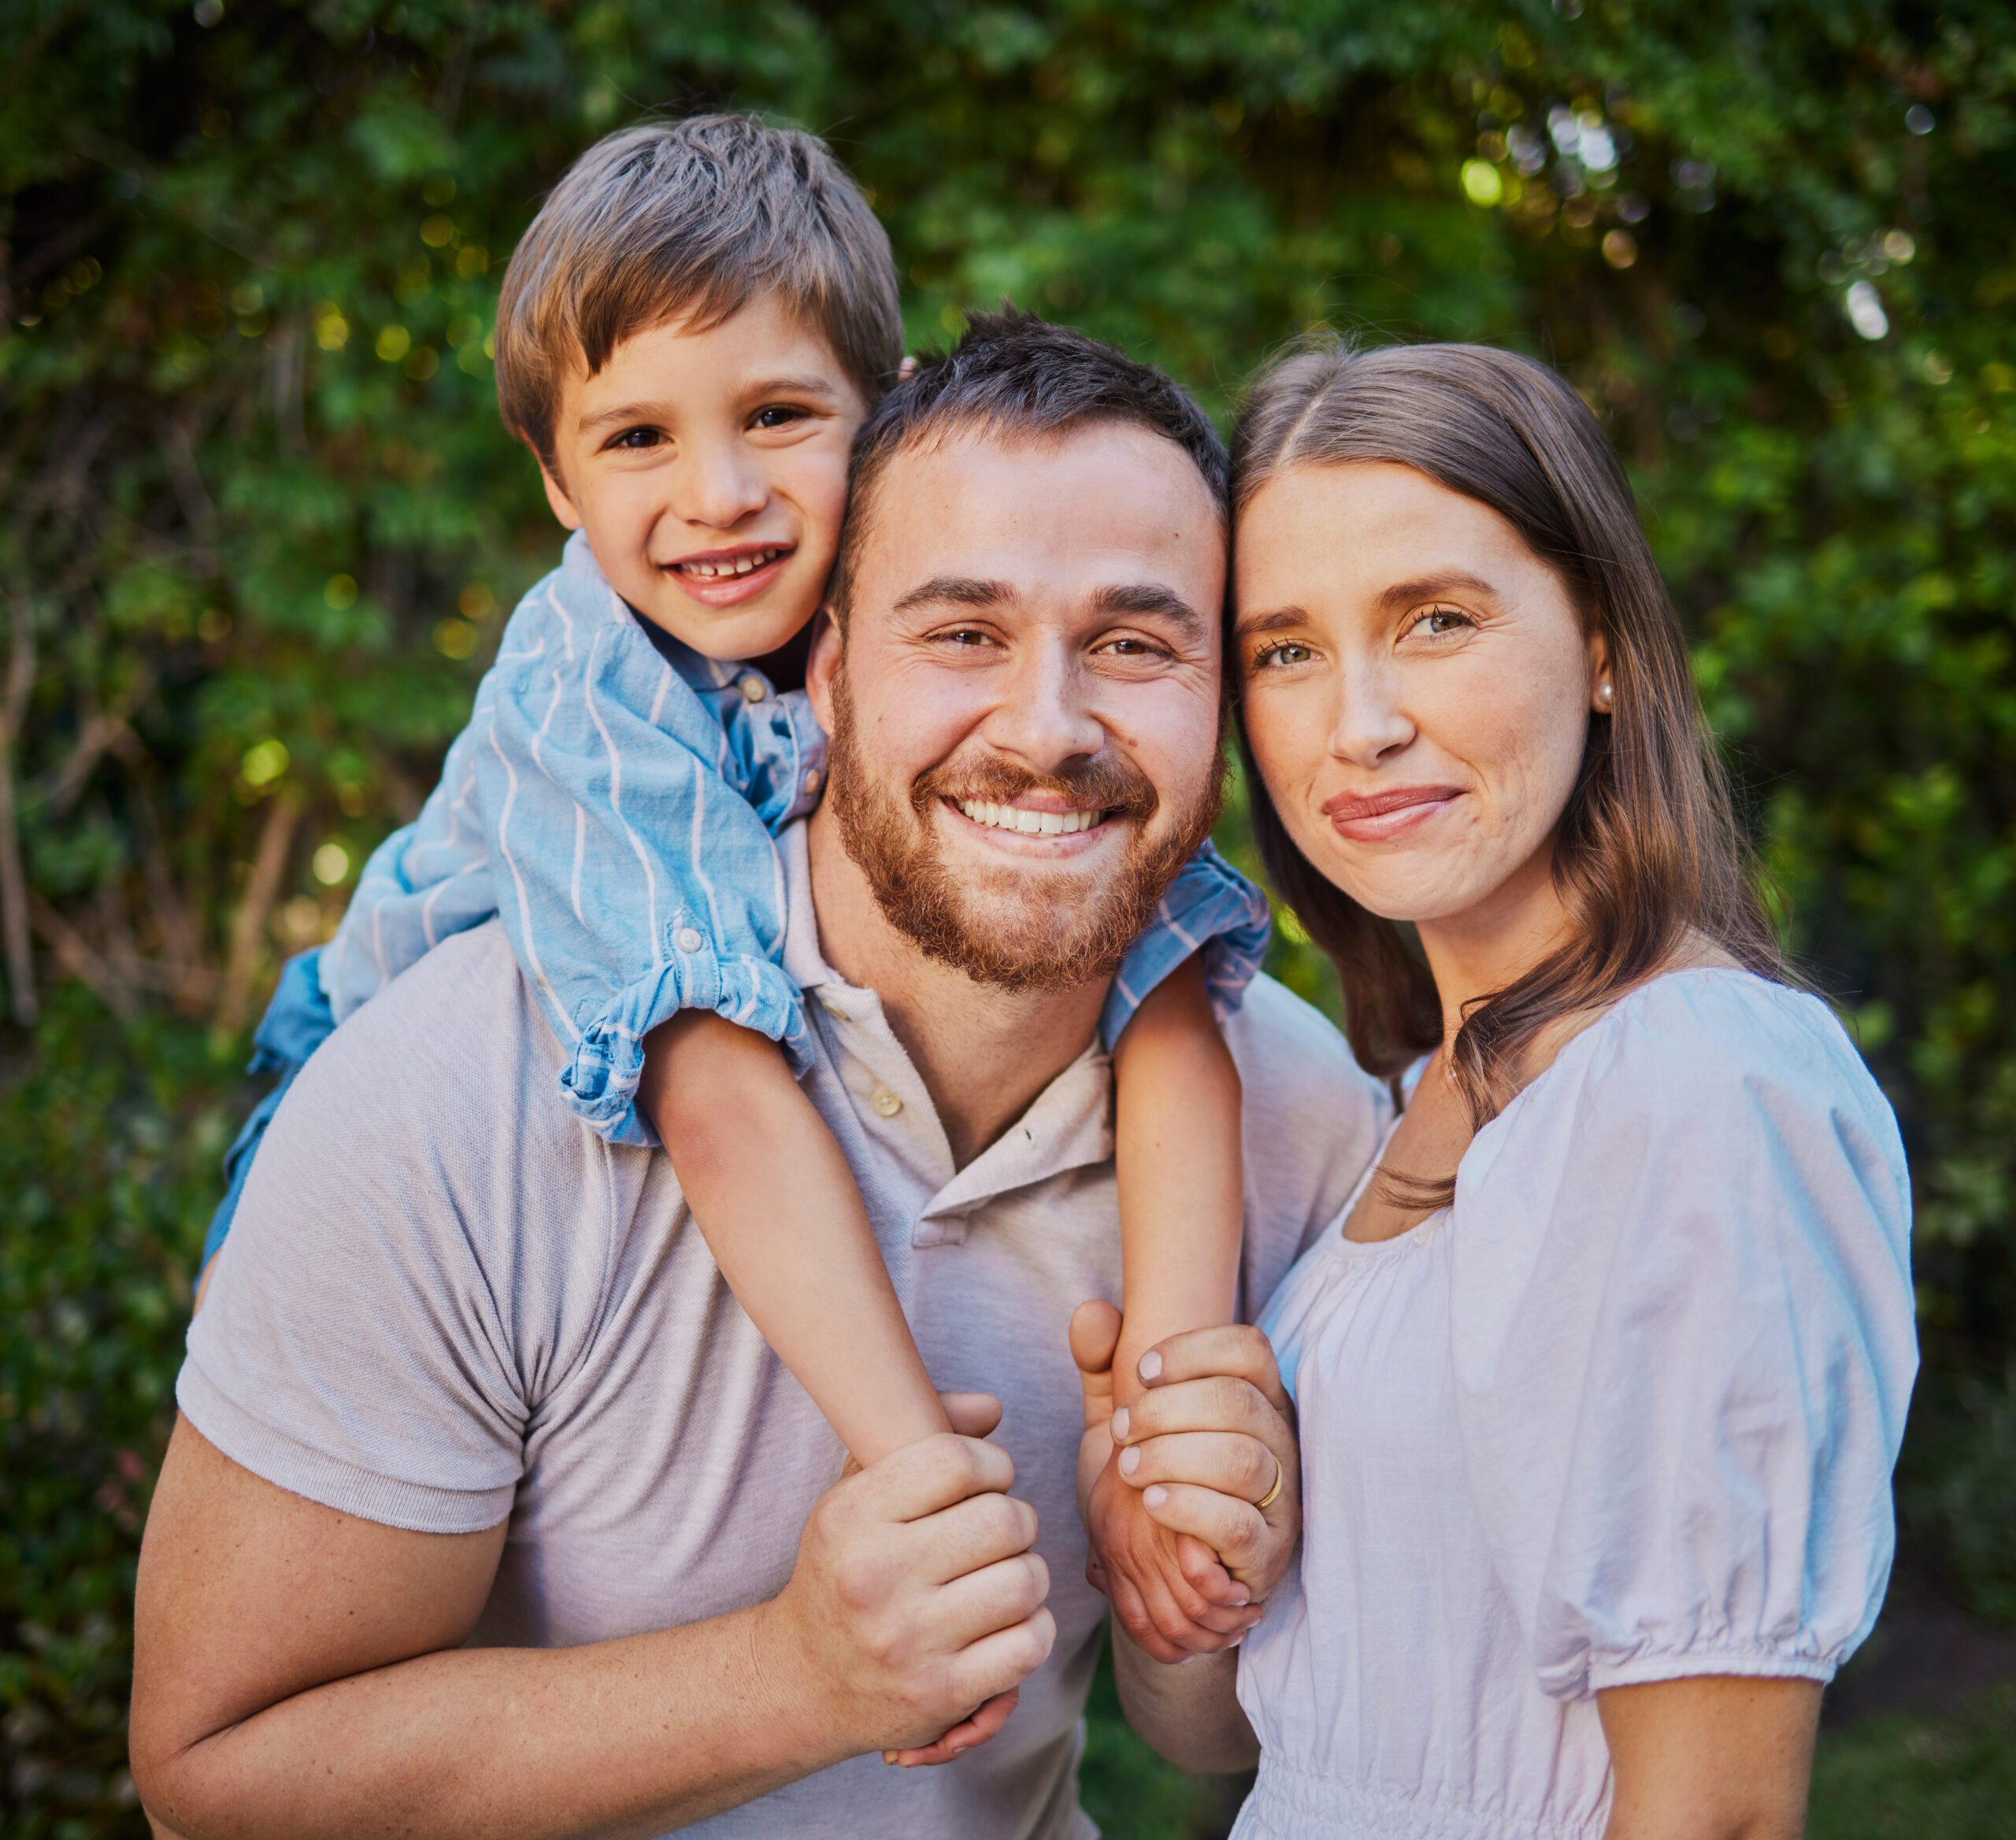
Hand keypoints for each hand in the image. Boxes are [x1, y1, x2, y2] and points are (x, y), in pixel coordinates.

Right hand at [752, 1393, 1054, 1768]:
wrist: (802, 1681)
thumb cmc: (845, 1569)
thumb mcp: (857, 1493)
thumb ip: (922, 1432)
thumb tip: (992, 1408)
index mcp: (851, 1517)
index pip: (957, 1460)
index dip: (991, 1464)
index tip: (985, 1481)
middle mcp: (876, 1578)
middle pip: (1004, 1521)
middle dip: (1015, 1520)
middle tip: (997, 1535)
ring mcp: (909, 1641)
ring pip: (1025, 1581)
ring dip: (1029, 1575)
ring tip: (1002, 1577)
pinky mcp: (941, 1694)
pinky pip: (1030, 1642)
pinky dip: (1033, 1629)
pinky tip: (1006, 1623)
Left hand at [1070, 1303, 1261, 1661]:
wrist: (1162, 1568)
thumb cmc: (1152, 1476)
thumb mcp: (1122, 1420)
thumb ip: (1104, 1365)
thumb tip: (1091, 1311)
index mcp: (1256, 1395)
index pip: (1248, 1348)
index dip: (1193, 1351)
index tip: (1140, 1370)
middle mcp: (1279, 1439)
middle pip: (1236, 1401)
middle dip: (1166, 1410)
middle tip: (1120, 1430)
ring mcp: (1281, 1496)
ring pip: (1242, 1459)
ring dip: (1173, 1457)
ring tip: (1128, 1468)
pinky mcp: (1268, 1552)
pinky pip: (1239, 1524)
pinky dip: (1190, 1508)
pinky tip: (1151, 1502)